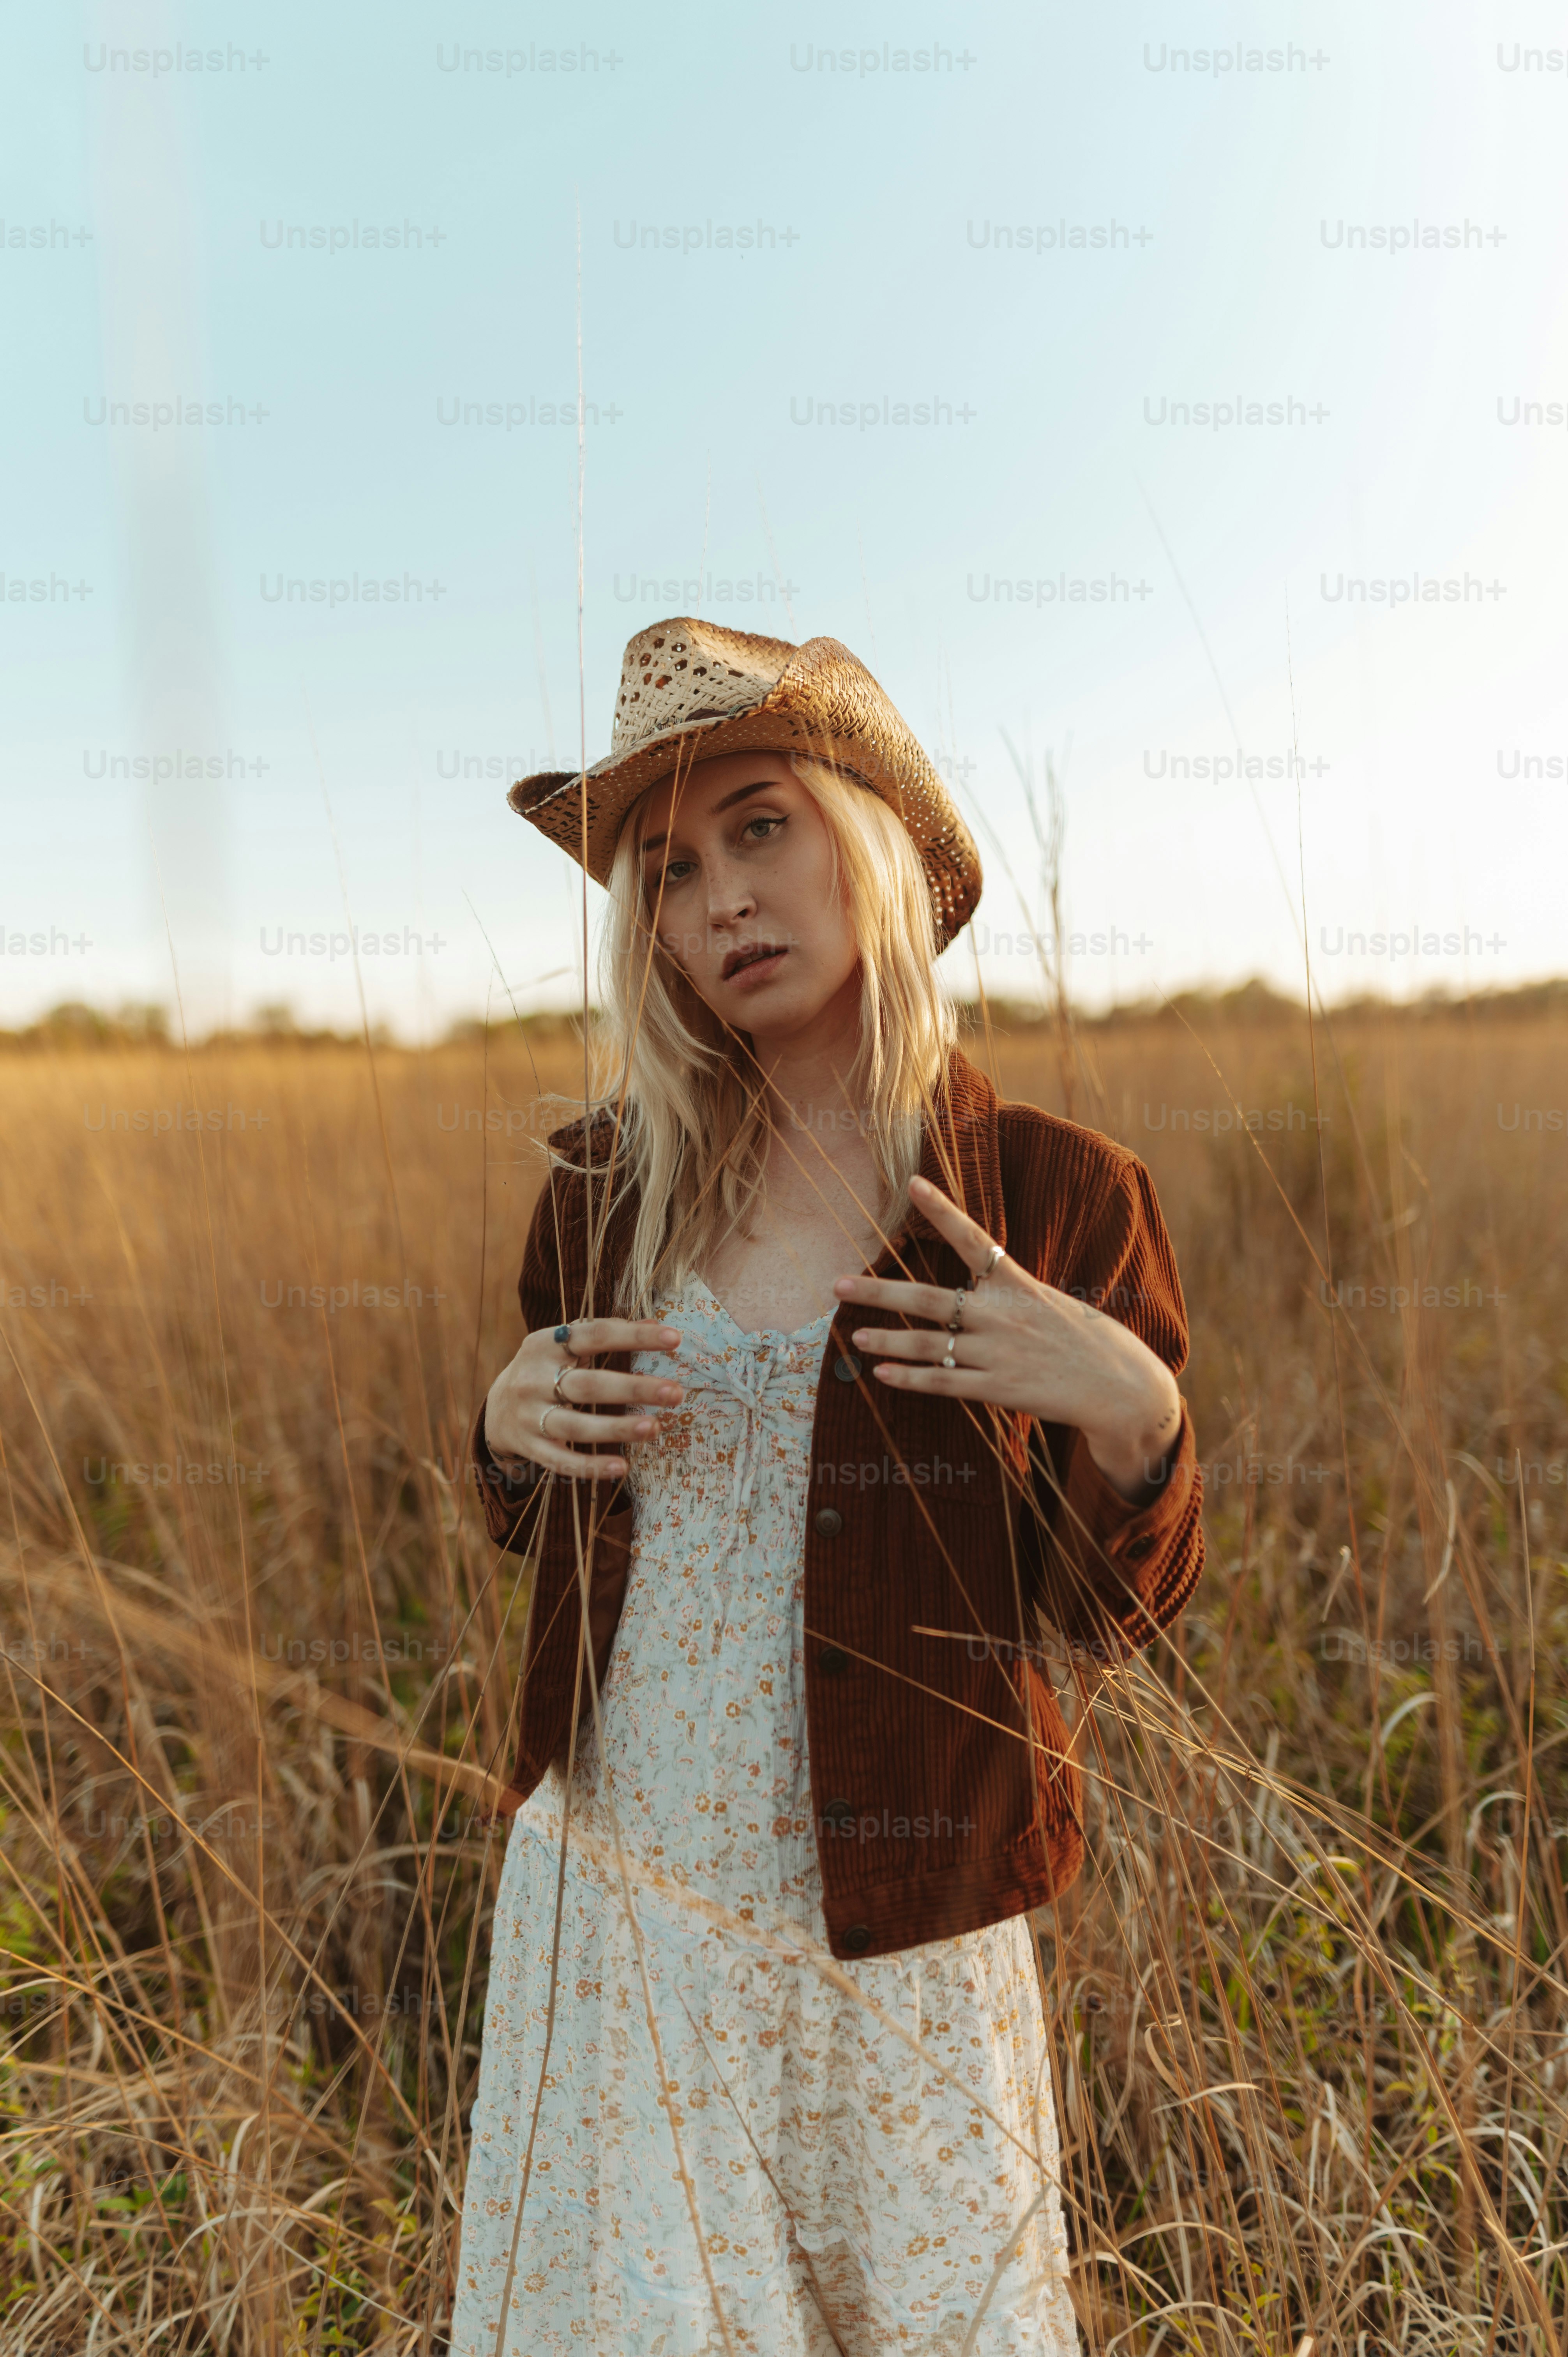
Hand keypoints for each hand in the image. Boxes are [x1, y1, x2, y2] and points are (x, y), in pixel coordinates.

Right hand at [484, 1317, 684, 1483]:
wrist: (496, 1409)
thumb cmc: (546, 1370)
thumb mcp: (565, 1346)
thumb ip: (604, 1334)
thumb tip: (655, 1324)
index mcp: (545, 1344)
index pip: (595, 1335)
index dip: (634, 1336)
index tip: (674, 1340)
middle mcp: (533, 1378)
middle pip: (588, 1384)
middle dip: (633, 1388)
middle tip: (675, 1393)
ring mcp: (529, 1415)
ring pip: (576, 1426)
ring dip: (617, 1428)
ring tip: (655, 1427)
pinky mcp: (530, 1447)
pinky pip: (561, 1461)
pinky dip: (591, 1466)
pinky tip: (622, 1468)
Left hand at [833, 1173, 1182, 1498]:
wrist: (1123, 1388)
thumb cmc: (1089, 1341)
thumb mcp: (1053, 1302)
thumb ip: (1010, 1295)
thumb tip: (976, 1290)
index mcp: (1018, 1284)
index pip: (973, 1238)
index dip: (942, 1209)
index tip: (913, 1181)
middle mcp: (1002, 1315)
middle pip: (928, 1298)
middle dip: (879, 1292)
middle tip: (837, 1286)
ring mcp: (997, 1353)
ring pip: (927, 1344)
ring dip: (887, 1340)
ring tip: (854, 1335)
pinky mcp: (999, 1389)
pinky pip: (944, 1383)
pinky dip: (910, 1379)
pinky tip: (882, 1376)